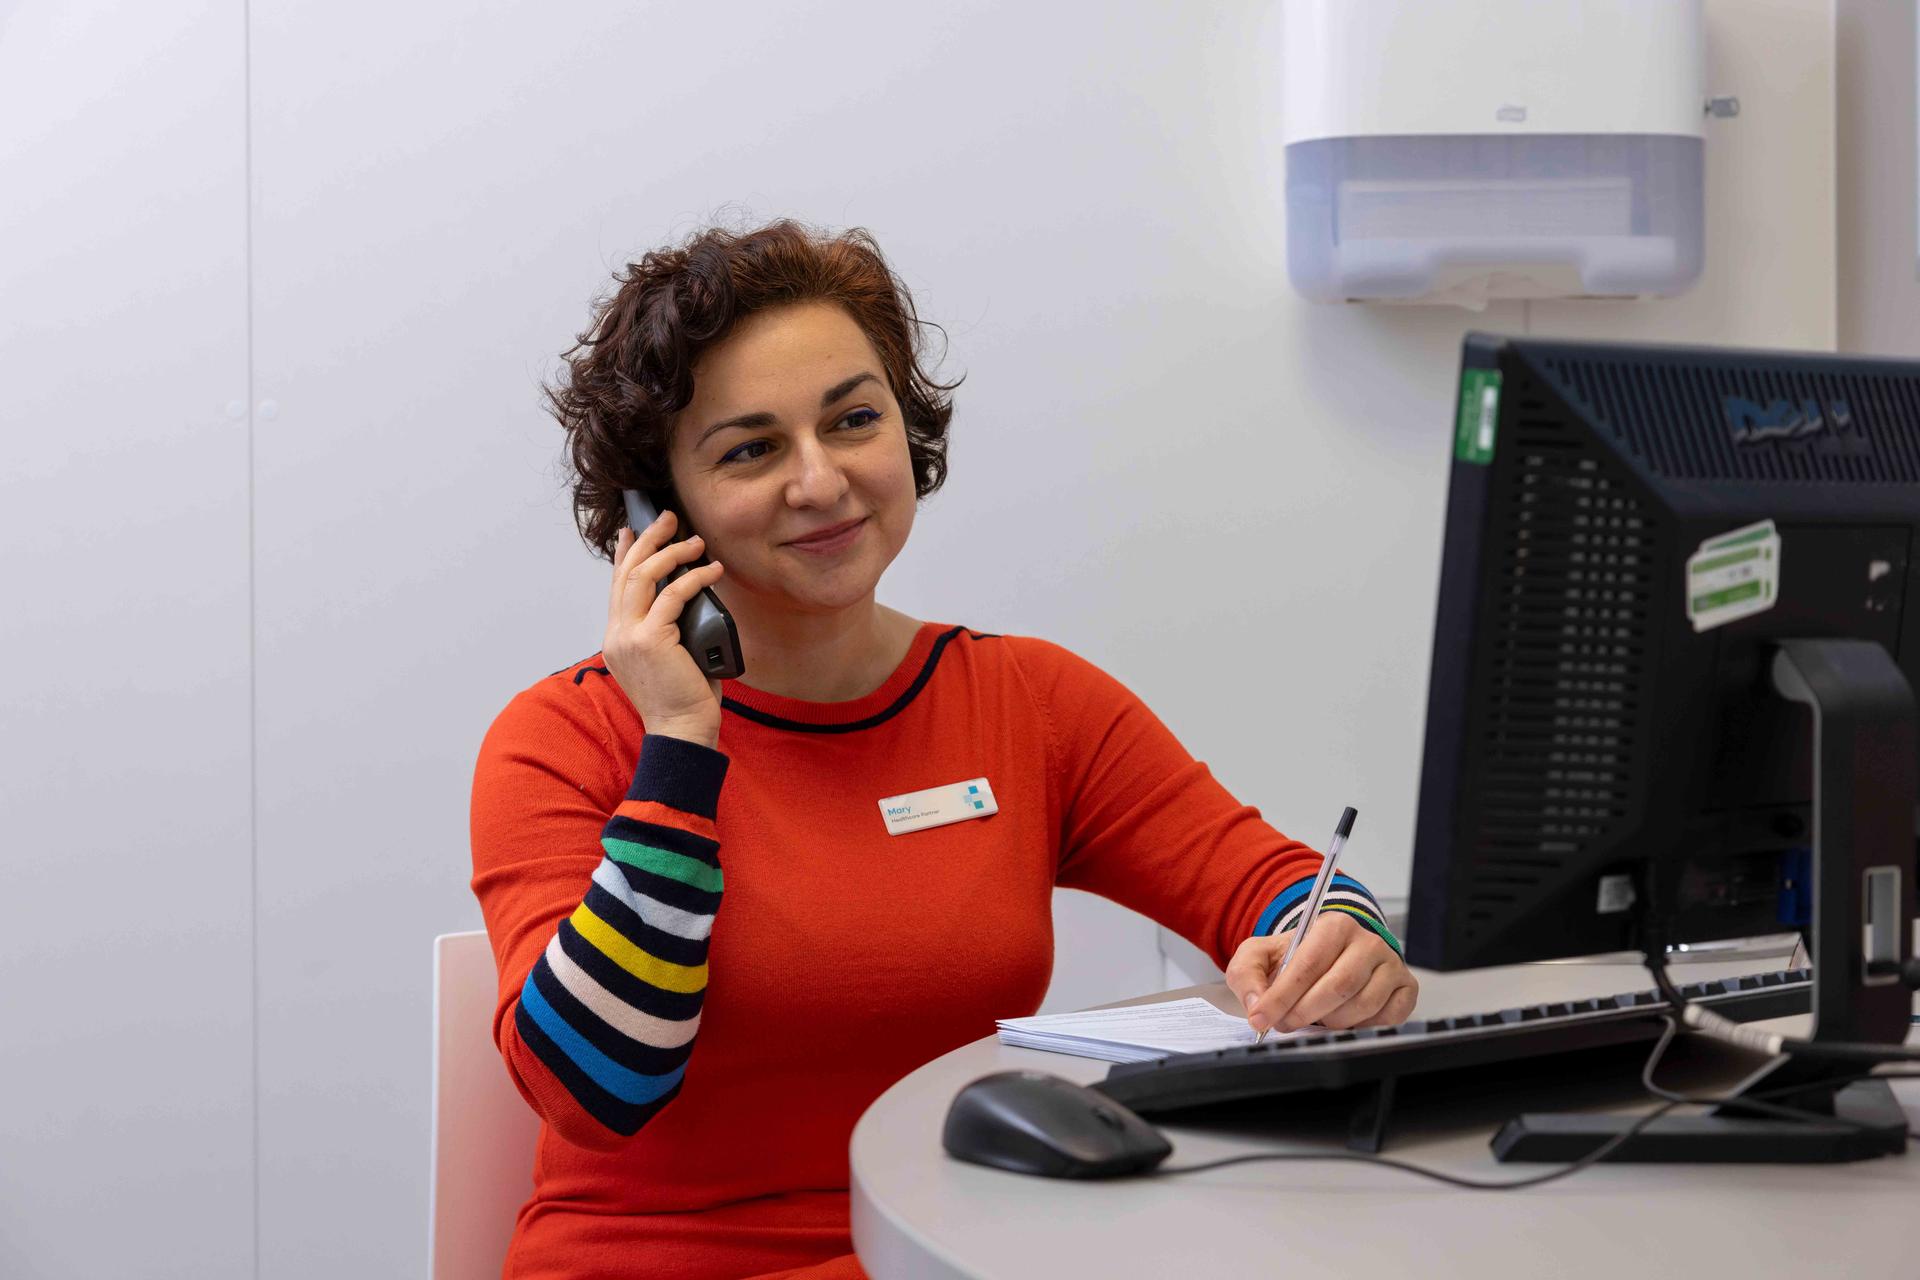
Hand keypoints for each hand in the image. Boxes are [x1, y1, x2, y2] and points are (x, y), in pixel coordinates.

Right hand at [603, 509, 726, 748]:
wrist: (681, 731)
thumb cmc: (683, 699)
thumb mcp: (669, 657)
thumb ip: (666, 629)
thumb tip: (688, 596)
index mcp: (617, 640)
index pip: (616, 587)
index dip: (624, 555)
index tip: (633, 531)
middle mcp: (617, 635)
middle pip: (627, 573)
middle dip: (648, 540)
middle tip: (668, 518)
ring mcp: (630, 637)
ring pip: (644, 576)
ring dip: (671, 552)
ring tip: (695, 540)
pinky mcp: (650, 640)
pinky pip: (674, 595)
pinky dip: (694, 577)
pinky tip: (711, 570)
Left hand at [1224, 912, 1417, 1034]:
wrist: (1329, 957)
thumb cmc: (1295, 958)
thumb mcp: (1261, 955)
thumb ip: (1247, 973)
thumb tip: (1256, 1003)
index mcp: (1334, 925)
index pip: (1309, 964)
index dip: (1283, 996)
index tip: (1261, 1019)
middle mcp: (1368, 941)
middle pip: (1338, 987)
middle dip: (1304, 1013)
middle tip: (1284, 1025)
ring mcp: (1391, 965)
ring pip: (1362, 1006)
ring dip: (1331, 1023)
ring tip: (1314, 1019)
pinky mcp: (1406, 988)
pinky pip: (1388, 1017)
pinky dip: (1362, 1027)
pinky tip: (1345, 1019)